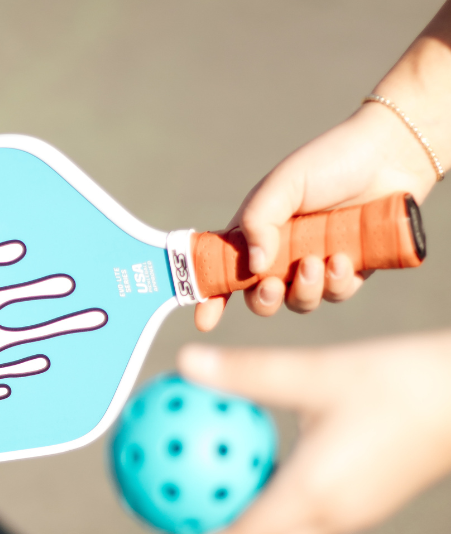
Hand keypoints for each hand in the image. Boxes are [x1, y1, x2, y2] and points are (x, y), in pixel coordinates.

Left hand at [166, 332, 450, 533]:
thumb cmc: (396, 381)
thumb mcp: (313, 371)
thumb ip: (245, 372)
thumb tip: (185, 364)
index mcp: (313, 495)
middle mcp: (333, 514)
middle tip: (180, 525)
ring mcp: (355, 510)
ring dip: (246, 529)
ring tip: (212, 501)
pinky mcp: (369, 496)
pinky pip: (309, 514)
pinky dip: (274, 506)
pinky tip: (261, 468)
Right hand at [193, 102, 437, 331]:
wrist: (389, 155)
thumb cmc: (329, 162)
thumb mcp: (283, 185)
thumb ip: (258, 222)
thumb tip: (254, 267)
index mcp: (256, 232)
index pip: (225, 270)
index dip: (211, 296)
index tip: (204, 319)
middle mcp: (281, 253)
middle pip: (259, 297)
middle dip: (262, 300)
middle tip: (272, 286)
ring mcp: (315, 264)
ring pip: (298, 302)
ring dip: (303, 291)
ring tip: (317, 264)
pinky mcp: (349, 270)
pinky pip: (335, 295)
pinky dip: (335, 285)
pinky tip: (342, 261)